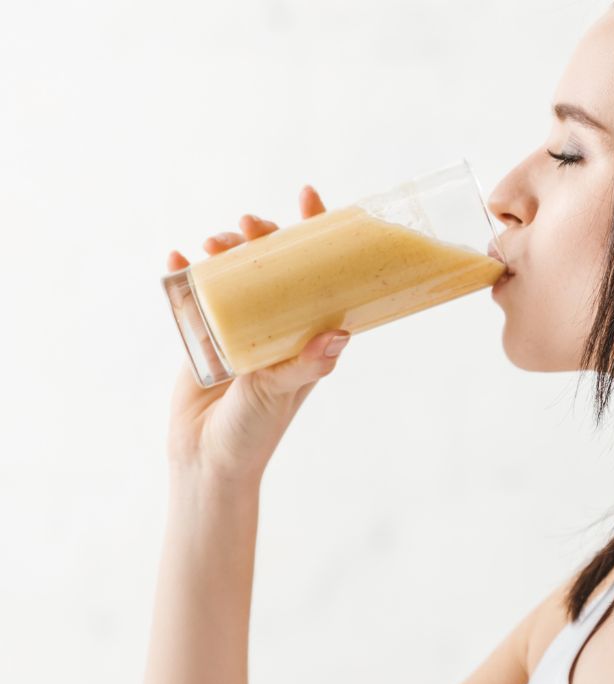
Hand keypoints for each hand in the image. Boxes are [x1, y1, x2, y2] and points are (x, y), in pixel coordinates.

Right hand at [166, 184, 350, 482]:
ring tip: (214, 243)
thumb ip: (306, 364)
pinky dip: (185, 274)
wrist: (206, 462)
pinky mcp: (202, 336)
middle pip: (273, 265)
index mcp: (305, 335)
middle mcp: (276, 325)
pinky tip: (177, 260)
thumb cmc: (256, 431)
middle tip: (249, 224)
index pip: (319, 275)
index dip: (317, 234)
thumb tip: (341, 333)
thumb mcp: (282, 393)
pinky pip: (194, 296)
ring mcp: (238, 327)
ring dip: (225, 250)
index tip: (309, 197)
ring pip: (234, 273)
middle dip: (262, 236)